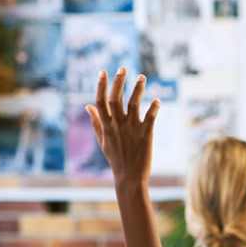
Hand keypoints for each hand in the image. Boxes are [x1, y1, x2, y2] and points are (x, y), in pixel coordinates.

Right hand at [85, 69, 159, 187]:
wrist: (129, 178)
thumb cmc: (116, 159)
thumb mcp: (102, 140)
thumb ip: (96, 122)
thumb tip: (88, 105)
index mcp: (106, 126)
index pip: (100, 101)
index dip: (101, 85)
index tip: (102, 71)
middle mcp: (117, 125)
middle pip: (115, 98)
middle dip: (118, 82)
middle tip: (123, 68)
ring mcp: (132, 129)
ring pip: (133, 104)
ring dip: (138, 89)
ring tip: (142, 77)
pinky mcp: (146, 134)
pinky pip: (150, 117)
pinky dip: (154, 107)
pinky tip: (157, 99)